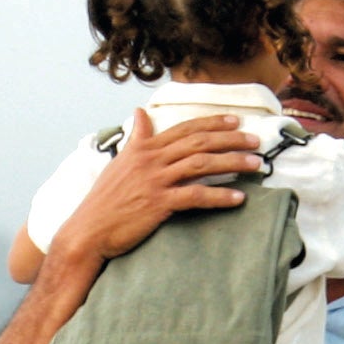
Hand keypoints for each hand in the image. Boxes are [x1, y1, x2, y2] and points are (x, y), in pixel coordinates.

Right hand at [49, 111, 265, 266]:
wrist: (88, 231)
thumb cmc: (103, 201)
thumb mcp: (119, 162)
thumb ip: (136, 138)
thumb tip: (141, 113)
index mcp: (143, 149)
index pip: (184, 129)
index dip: (212, 123)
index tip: (236, 120)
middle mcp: (151, 160)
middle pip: (198, 143)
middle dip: (231, 139)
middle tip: (255, 141)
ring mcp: (155, 182)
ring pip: (201, 165)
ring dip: (232, 163)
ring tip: (255, 165)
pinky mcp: (158, 204)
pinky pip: (196, 196)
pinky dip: (220, 196)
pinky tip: (238, 198)